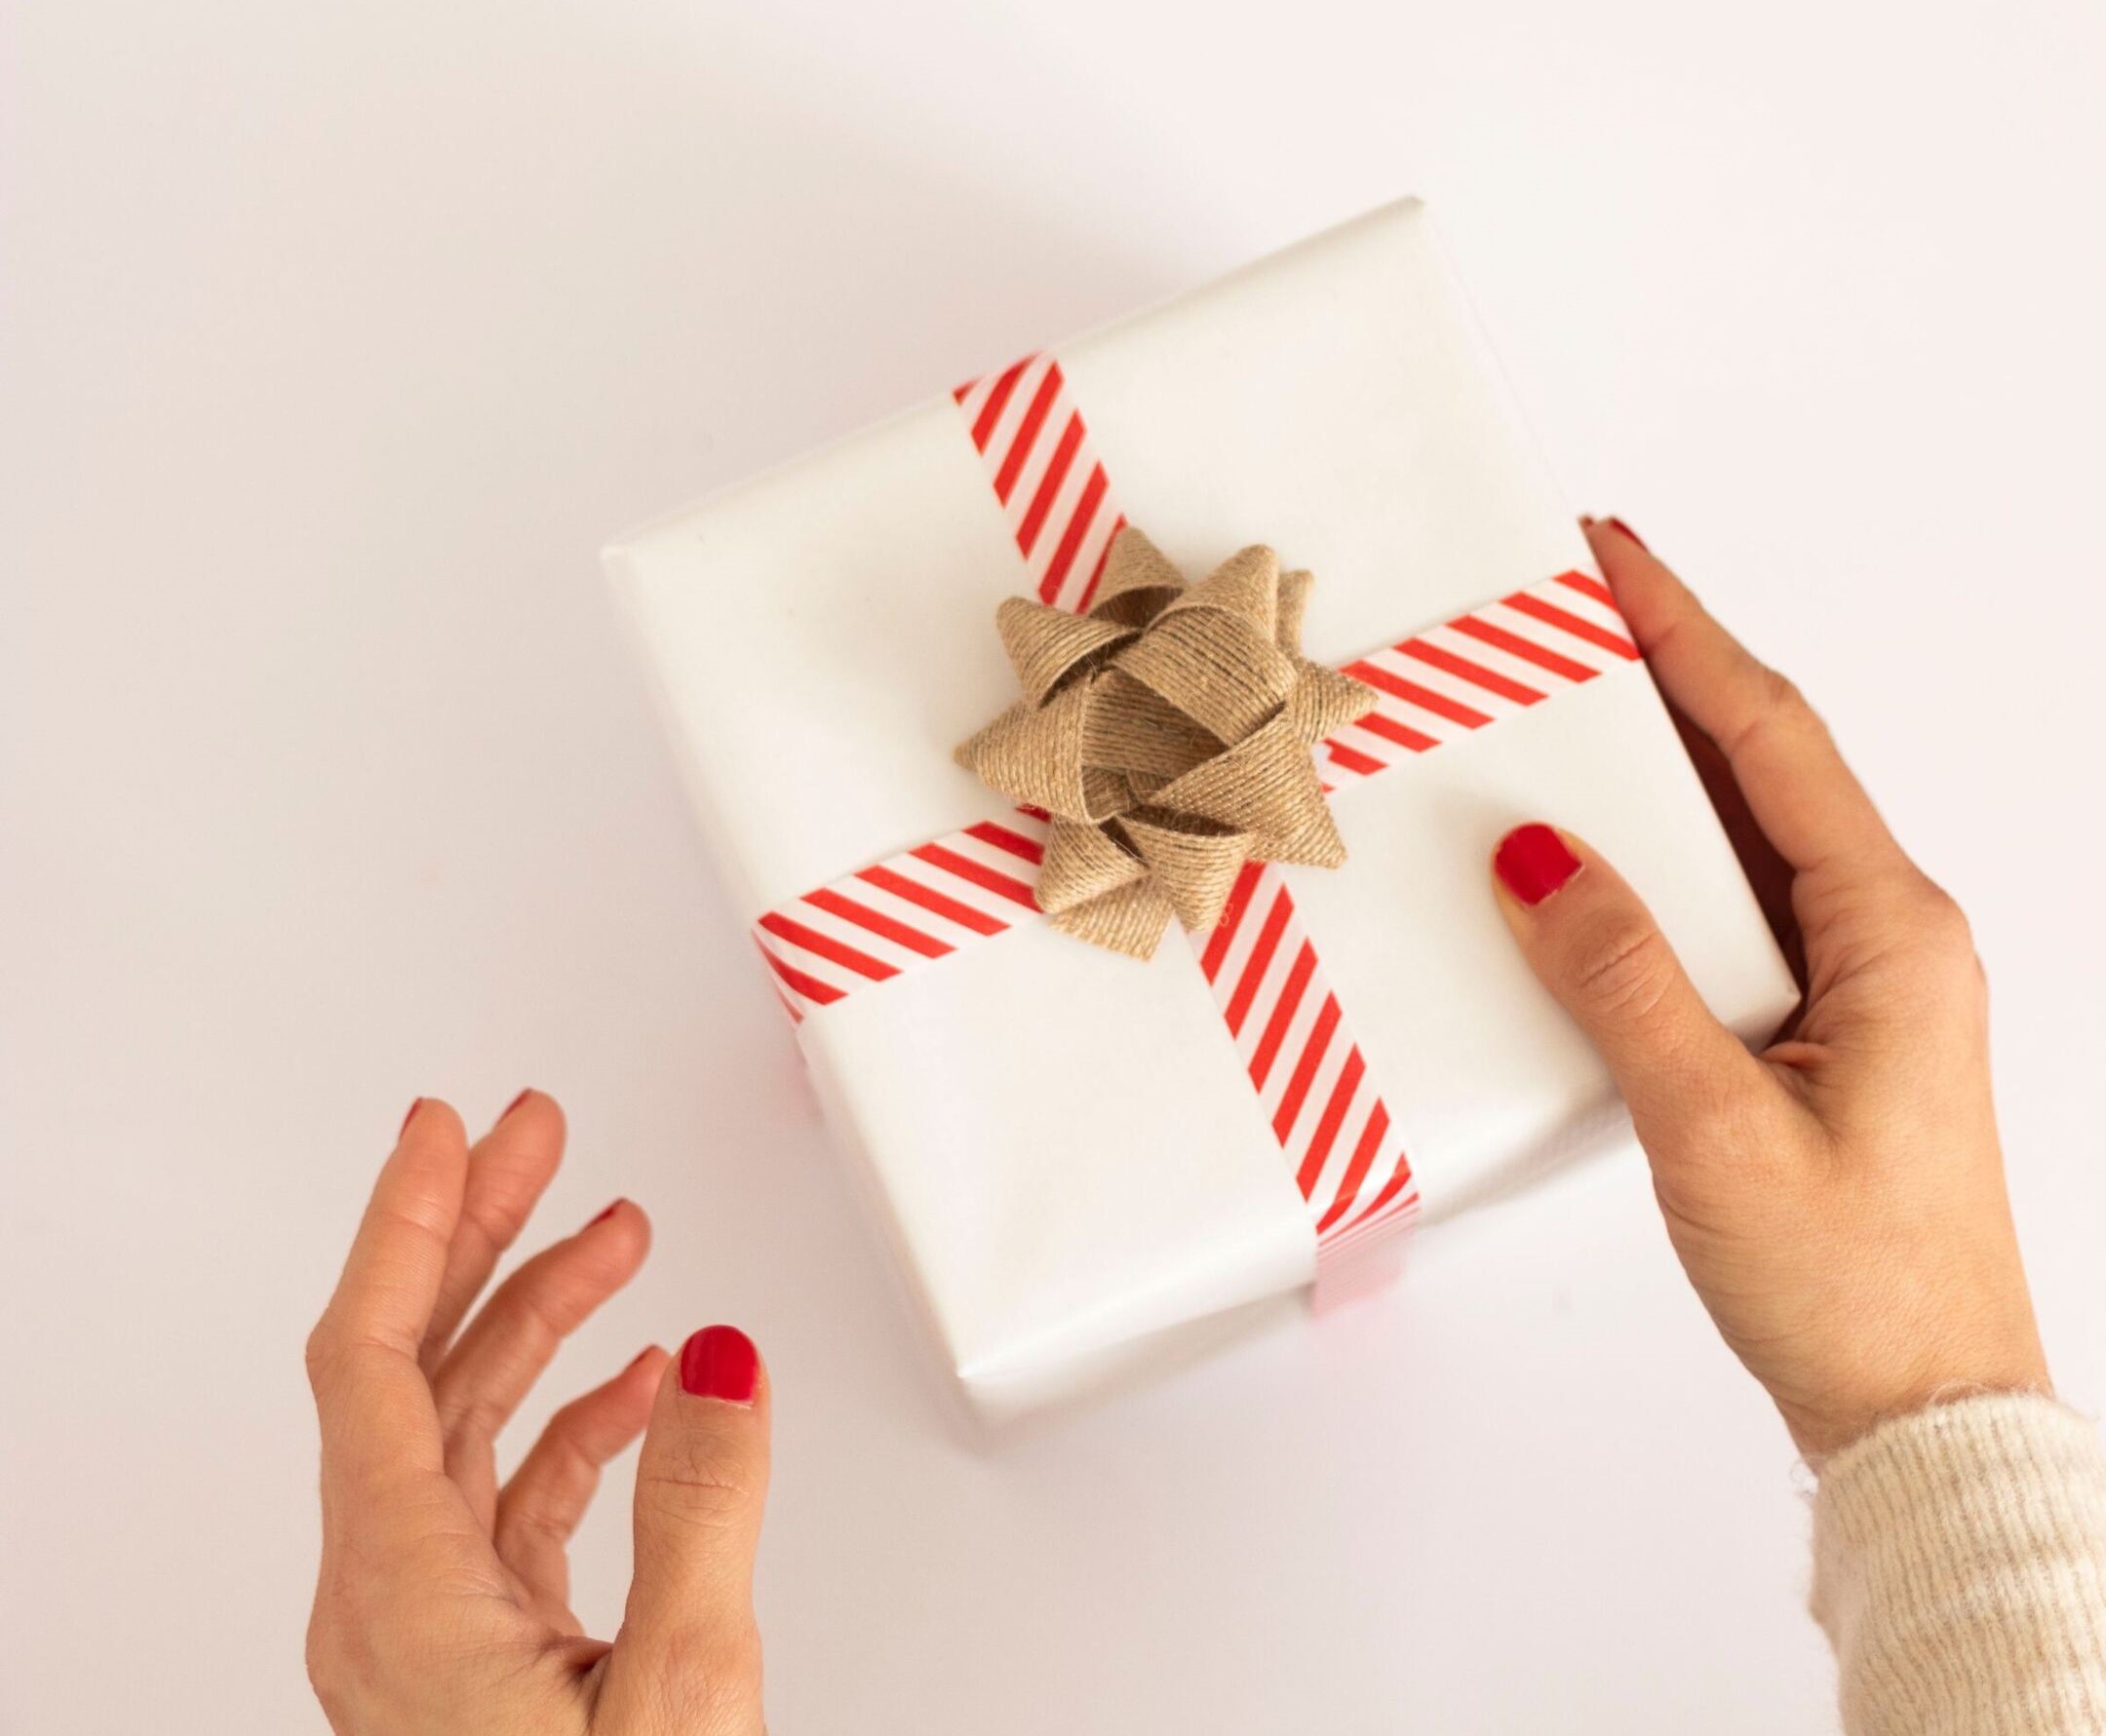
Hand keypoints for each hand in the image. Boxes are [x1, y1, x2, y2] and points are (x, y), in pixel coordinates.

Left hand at [304, 1093, 769, 1733]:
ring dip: (544, 1320)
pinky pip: (517, 1500)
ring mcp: (436, 1636)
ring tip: (619, 1235)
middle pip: (413, 1371)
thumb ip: (702, 1507)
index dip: (409, 1225)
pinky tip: (645, 1382)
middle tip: (535, 1134)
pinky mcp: (491, 1661)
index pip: (372, 1361)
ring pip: (468, 1428)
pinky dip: (580, 1419)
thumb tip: (720, 1355)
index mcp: (400, 1602)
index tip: (446, 1127)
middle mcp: (394, 1607)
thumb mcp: (680, 1696)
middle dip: (483, 1236)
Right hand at [1489, 518, 2048, 1458]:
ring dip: (1654, 772)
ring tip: (1559, 715)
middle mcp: (1888, 937)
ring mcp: (1857, 985)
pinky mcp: (1818, 1034)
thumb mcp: (1715, 1129)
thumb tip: (1535, 858)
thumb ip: (1622, 981)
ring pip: (1741, 838)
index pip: (1771, 740)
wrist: (1924, 1411)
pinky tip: (1590, 867)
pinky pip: (1728, 912)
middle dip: (1663, 677)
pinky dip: (1656, 868)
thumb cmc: (1852, 1286)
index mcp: (1892, 933)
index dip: (1687, 634)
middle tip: (1566, 612)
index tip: (1612, 558)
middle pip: (1760, 767)